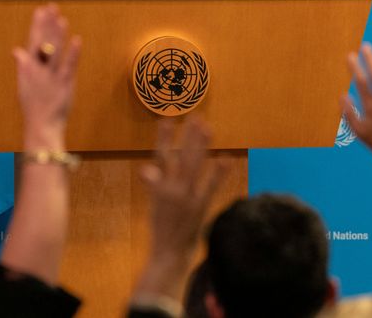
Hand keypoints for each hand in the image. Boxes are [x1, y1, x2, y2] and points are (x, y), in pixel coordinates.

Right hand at [13, 4, 80, 149]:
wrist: (41, 126)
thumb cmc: (34, 106)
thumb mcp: (24, 85)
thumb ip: (23, 66)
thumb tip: (17, 51)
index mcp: (28, 68)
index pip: (33, 41)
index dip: (37, 25)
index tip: (40, 9)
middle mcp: (38, 70)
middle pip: (43, 42)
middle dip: (46, 24)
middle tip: (50, 6)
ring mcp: (51, 76)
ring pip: (54, 51)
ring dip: (57, 34)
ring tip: (61, 18)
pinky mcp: (65, 84)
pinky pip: (69, 66)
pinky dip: (73, 53)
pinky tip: (77, 40)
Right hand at [133, 116, 224, 304]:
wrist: (167, 254)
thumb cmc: (162, 228)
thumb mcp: (154, 205)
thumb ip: (154, 184)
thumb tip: (145, 169)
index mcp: (159, 188)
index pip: (161, 157)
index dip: (164, 139)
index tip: (166, 120)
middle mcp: (171, 189)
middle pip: (180, 156)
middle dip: (188, 136)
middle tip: (196, 116)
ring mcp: (185, 197)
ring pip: (193, 166)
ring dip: (200, 146)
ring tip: (207, 127)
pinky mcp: (199, 207)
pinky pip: (210, 186)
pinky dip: (218, 172)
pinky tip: (226, 157)